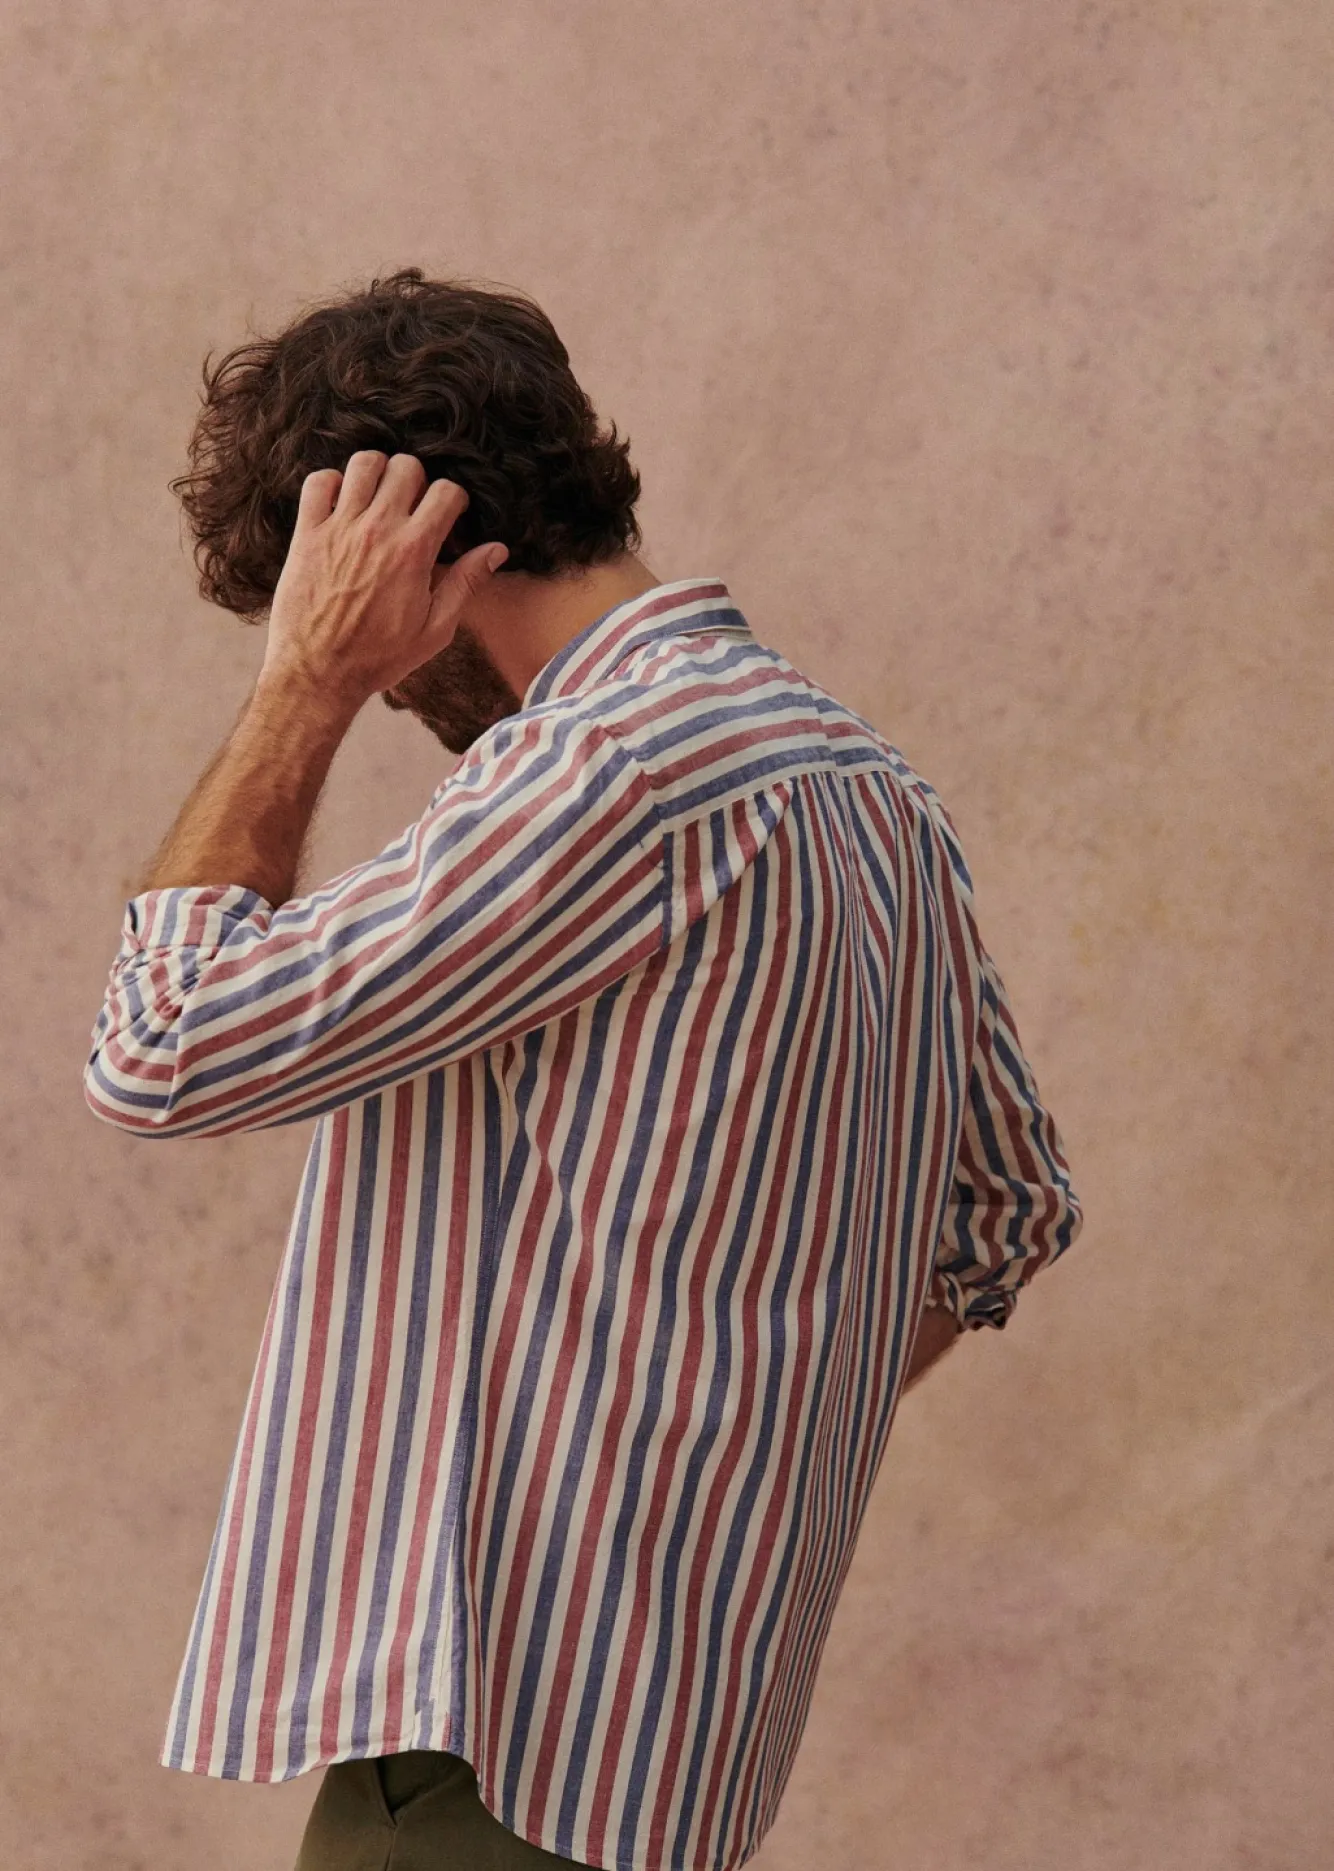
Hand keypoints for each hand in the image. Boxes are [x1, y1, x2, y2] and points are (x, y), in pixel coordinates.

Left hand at [260, 450, 508, 706]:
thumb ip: (466, 583)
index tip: (448, 518)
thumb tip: (496, 550)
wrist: (318, 672)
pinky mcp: (308, 533)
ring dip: (377, 473)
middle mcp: (378, 530)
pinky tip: (342, 505)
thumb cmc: (379, 657)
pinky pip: (319, 481)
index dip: (454, 501)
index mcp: (414, 551)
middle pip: (406, 466)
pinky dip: (332, 483)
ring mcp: (339, 527)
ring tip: (379, 498)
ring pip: (364, 463)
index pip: (446, 492)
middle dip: (417, 481)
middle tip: (413, 507)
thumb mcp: (435, 629)